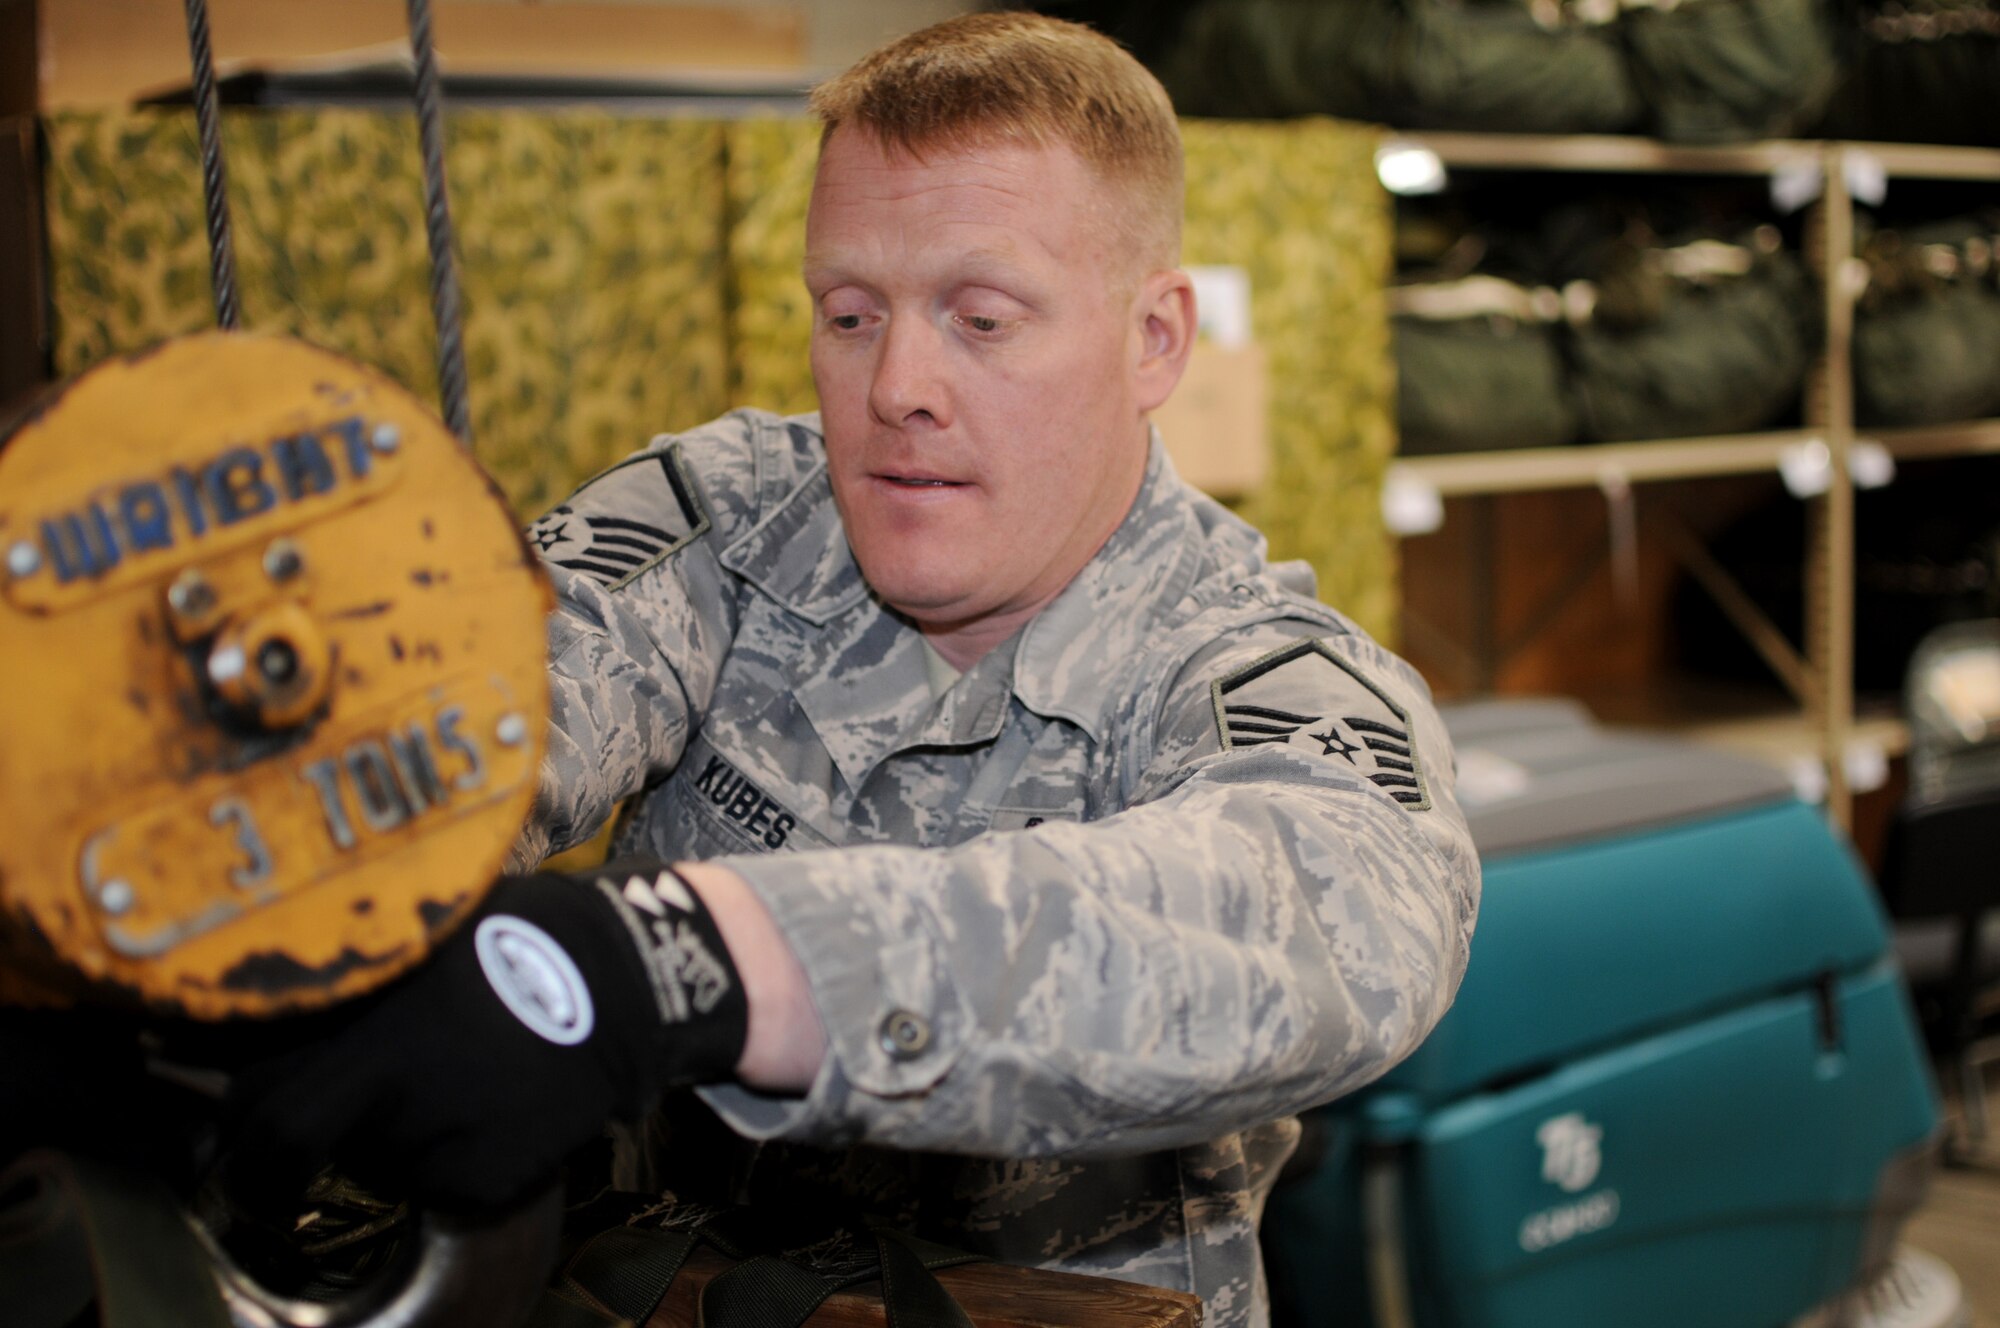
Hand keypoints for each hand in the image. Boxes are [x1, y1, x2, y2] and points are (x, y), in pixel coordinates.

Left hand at [226, 864, 747, 1212]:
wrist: (628, 977)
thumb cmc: (516, 938)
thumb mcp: (416, 934)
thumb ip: (341, 980)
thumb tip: (248, 1024)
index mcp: (346, 1009)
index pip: (247, 1091)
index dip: (238, 1113)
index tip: (243, 1117)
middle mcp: (371, 1079)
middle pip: (278, 1147)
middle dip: (281, 1151)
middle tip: (308, 1138)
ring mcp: (424, 1135)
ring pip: (369, 1161)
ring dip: (389, 1137)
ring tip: (451, 1081)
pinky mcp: (475, 1179)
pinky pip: (440, 1182)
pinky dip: (457, 1156)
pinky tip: (495, 1104)